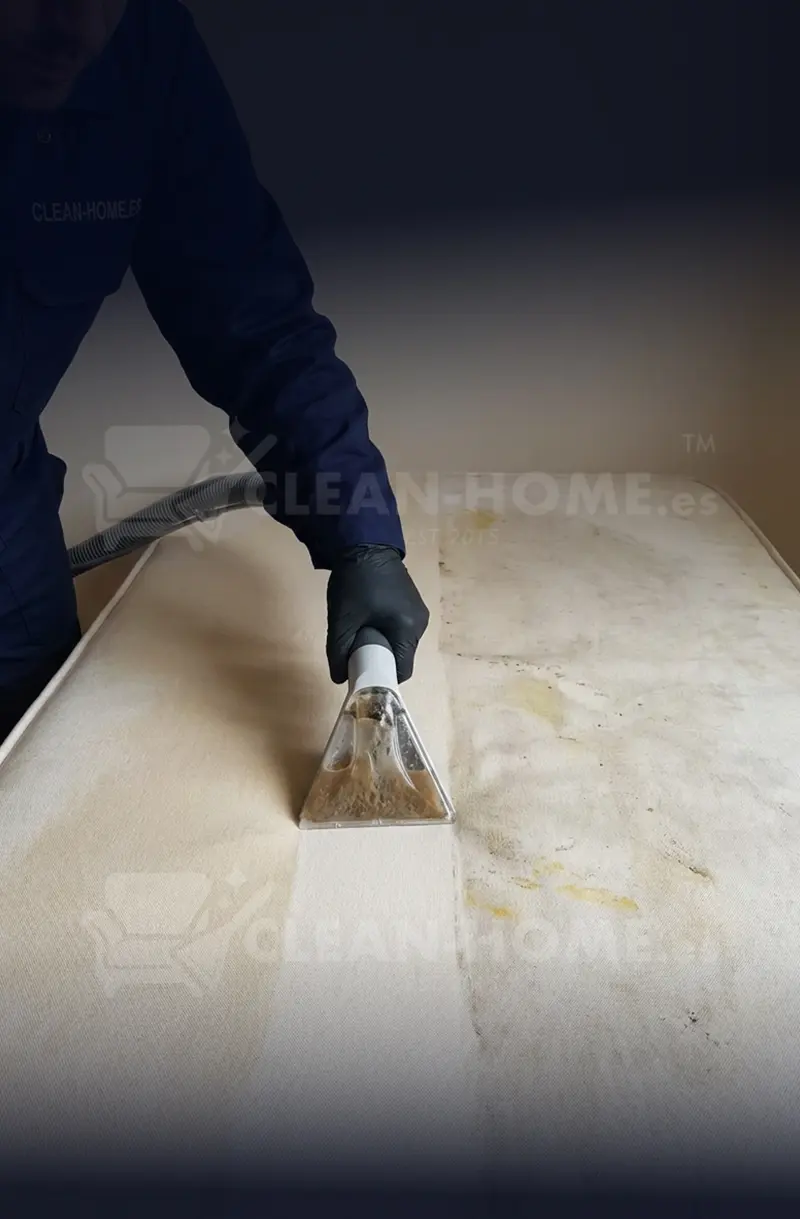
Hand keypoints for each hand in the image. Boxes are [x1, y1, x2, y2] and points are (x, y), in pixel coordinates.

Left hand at [326, 545, 429, 683]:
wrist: (364, 542)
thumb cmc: (355, 582)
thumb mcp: (342, 620)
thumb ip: (339, 652)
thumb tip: (339, 678)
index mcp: (408, 630)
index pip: (401, 670)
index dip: (381, 676)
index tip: (363, 674)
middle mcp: (420, 623)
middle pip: (401, 656)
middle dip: (379, 659)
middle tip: (356, 652)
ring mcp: (418, 611)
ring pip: (400, 642)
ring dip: (382, 644)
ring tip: (361, 633)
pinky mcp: (412, 601)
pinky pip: (401, 627)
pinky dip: (386, 630)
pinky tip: (369, 620)